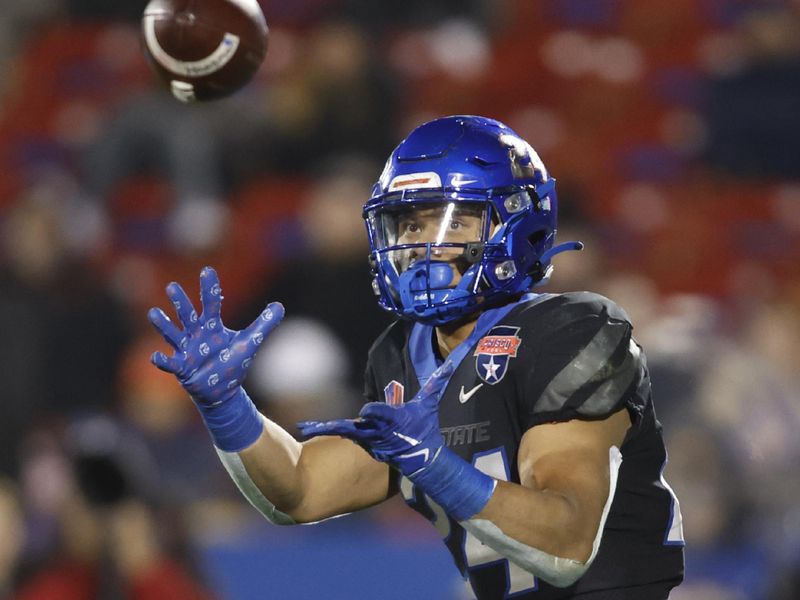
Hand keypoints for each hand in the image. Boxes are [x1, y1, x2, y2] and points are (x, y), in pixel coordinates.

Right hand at [148, 266, 283, 408]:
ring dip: (164, 325)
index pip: (211, 303)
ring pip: (173, 334)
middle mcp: (196, 335)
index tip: (207, 270)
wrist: (221, 390)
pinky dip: (163, 360)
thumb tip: (280, 305)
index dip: (210, 288)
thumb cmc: (231, 362)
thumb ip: (264, 324)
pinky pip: (170, 363)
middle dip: (181, 302)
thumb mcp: (250, 342)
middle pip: (188, 315)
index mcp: (212, 326)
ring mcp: (186, 350)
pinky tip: (156, 356)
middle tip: (172, 286)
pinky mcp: (182, 368)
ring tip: (154, 313)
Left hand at [298, 362, 453, 476]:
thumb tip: (450, 364)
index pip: (380, 415)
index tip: (366, 410)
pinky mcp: (365, 445)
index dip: (373, 412)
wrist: (422, 458)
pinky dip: (330, 431)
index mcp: (393, 420)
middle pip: (355, 426)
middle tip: (313, 426)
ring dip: (326, 429)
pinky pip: (347, 436)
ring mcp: (370, 440)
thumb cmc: (425, 428)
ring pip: (346, 432)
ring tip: (304, 428)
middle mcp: (378, 431)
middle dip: (336, 427)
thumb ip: (436, 384)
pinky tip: (311, 429)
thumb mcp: (429, 405)